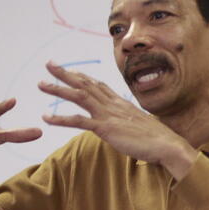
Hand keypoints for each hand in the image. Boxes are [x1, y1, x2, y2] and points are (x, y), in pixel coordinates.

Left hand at [38, 62, 195, 177]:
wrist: (167, 145)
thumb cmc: (158, 139)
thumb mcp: (141, 126)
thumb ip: (129, 123)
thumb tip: (126, 126)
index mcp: (121, 103)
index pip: (98, 85)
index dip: (83, 77)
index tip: (70, 70)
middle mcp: (113, 105)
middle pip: (86, 84)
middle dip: (66, 74)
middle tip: (49, 64)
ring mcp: (109, 115)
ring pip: (79, 96)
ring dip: (59, 89)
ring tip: (41, 84)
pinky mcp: (106, 128)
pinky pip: (79, 121)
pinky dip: (61, 119)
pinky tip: (46, 118)